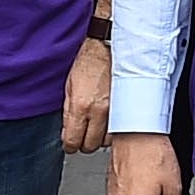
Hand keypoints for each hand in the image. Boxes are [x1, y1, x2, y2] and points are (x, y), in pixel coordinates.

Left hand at [63, 36, 110, 153]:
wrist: (109, 48)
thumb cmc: (89, 63)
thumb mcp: (69, 86)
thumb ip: (68, 111)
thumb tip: (68, 130)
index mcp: (80, 106)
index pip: (73, 141)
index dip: (69, 145)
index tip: (70, 143)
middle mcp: (99, 111)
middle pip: (90, 146)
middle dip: (84, 143)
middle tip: (83, 135)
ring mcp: (115, 111)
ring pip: (107, 141)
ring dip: (100, 137)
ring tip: (97, 126)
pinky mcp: (126, 109)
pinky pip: (120, 131)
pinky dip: (113, 131)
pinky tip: (109, 122)